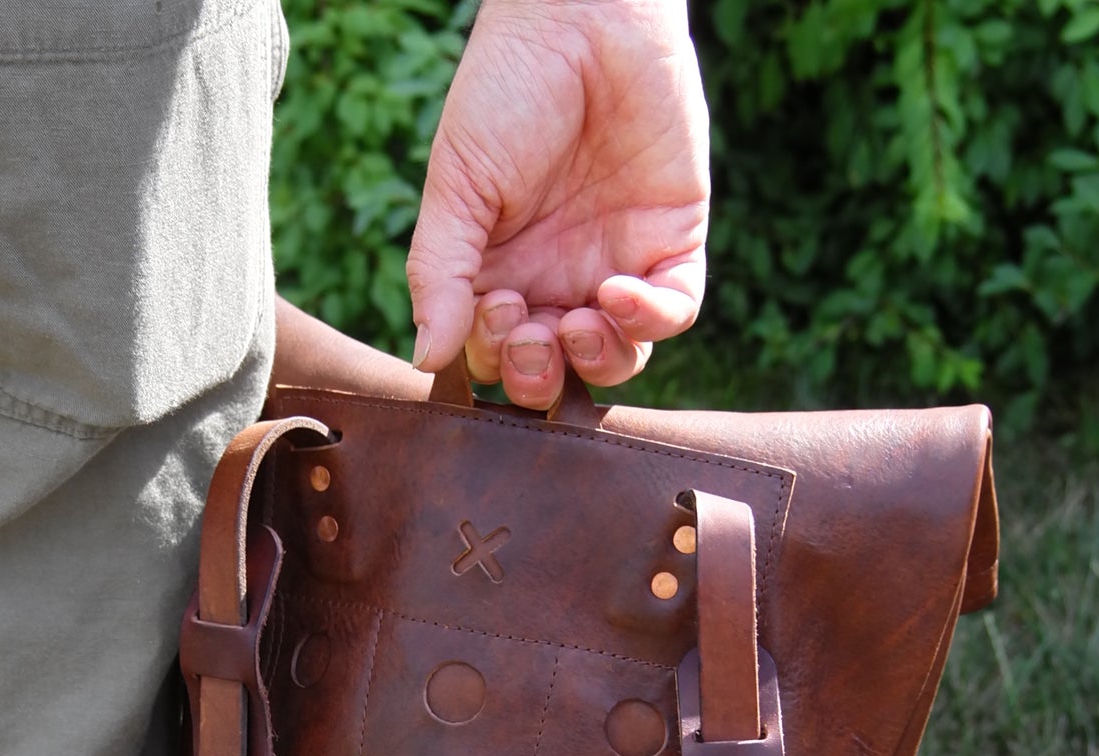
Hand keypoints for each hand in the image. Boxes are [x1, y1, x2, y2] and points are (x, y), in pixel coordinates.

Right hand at [407, 0, 709, 409]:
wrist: (582, 17)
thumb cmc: (506, 90)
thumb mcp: (457, 185)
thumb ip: (440, 274)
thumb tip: (425, 360)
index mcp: (499, 272)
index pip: (495, 355)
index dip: (493, 356)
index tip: (491, 307)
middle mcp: (556, 280)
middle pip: (554, 373)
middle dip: (539, 376)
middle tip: (531, 334)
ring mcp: (616, 264)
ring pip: (615, 359)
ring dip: (595, 362)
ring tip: (578, 326)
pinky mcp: (671, 243)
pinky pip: (672, 312)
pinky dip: (649, 320)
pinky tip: (618, 293)